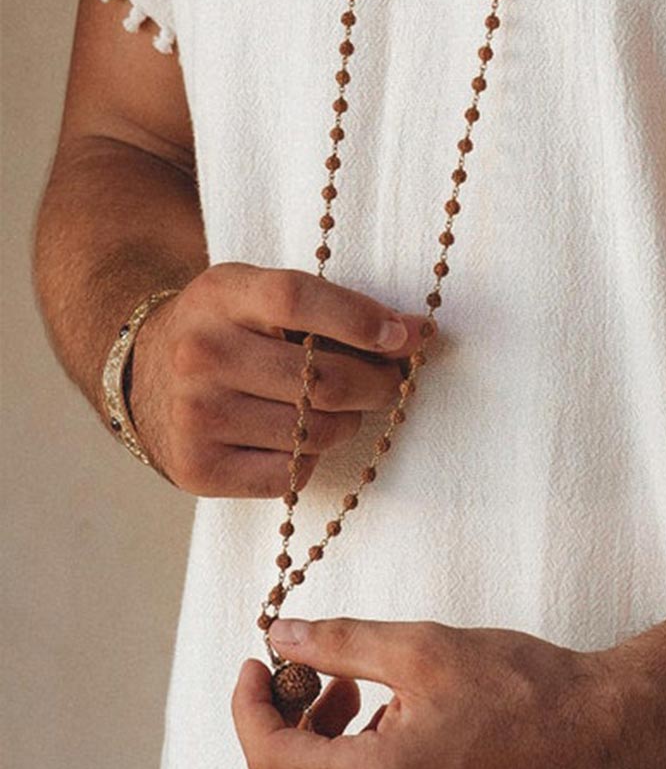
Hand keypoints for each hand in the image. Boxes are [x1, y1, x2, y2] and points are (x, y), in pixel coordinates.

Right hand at [126, 264, 426, 496]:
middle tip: (391, 381)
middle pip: (319, 377)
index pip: (295, 300)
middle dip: (376, 383)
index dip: (358, 319)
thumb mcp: (261, 298)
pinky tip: (295, 438)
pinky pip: (291, 473)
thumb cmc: (230, 332)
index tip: (405, 335)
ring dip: (345, 423)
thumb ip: (334, 307)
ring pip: (315, 431)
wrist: (145, 377)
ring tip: (334, 409)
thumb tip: (416, 334)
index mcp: (220, 296)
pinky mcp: (198, 469)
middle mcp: (200, 354)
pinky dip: (309, 458)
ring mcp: (195, 415)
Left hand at [231, 616, 627, 768]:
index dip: (250, 707)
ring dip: (310, 749)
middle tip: (297, 675)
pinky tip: (383, 721)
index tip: (259, 663)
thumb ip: (339, 643)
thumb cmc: (522, 686)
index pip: (270, 760)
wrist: (597, 732)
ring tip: (349, 691)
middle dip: (273, 730)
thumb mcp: (422, 647)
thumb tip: (279, 636)